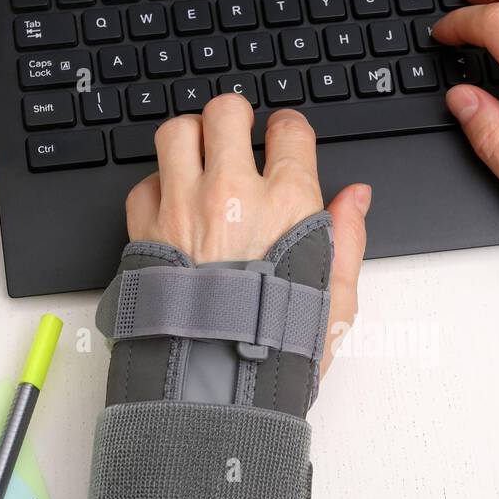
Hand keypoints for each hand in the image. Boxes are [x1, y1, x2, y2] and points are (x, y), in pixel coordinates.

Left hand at [124, 94, 371, 376]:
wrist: (215, 386)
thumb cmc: (278, 350)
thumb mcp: (336, 298)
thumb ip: (348, 238)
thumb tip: (355, 198)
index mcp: (288, 203)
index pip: (289, 130)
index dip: (289, 130)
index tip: (285, 140)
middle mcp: (232, 194)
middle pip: (226, 112)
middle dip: (234, 117)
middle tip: (236, 134)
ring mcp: (183, 207)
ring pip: (176, 132)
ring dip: (189, 139)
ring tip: (198, 159)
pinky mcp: (145, 230)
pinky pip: (143, 183)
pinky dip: (156, 188)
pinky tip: (171, 209)